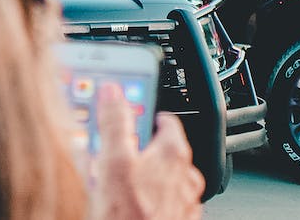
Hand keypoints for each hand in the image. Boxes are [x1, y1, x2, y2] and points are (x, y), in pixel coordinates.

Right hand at [90, 84, 203, 219]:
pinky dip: (149, 200)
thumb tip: (112, 91)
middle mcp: (187, 174)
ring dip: (145, 178)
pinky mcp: (180, 218)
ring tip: (118, 186)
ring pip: (164, 178)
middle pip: (163, 151)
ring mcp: (185, 199)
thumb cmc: (129, 214)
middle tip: (116, 156)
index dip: (146, 115)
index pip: (165, 120)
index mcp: (174, 153)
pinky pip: (164, 202)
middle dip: (140, 151)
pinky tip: (131, 207)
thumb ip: (115, 122)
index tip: (132, 114)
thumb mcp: (115, 162)